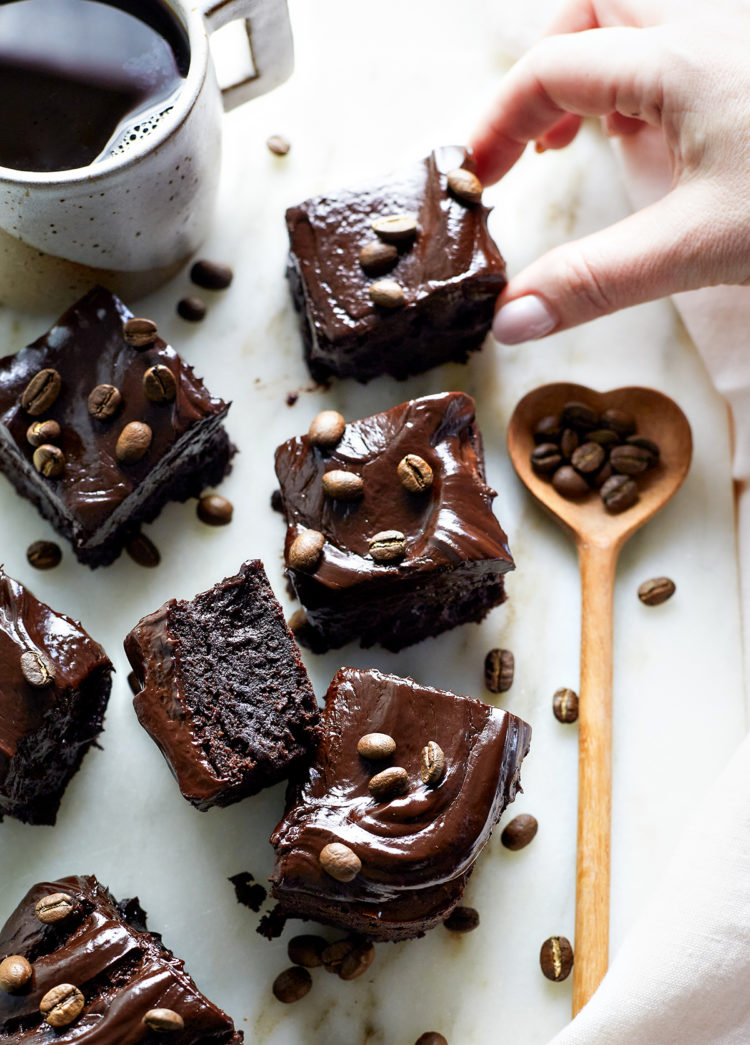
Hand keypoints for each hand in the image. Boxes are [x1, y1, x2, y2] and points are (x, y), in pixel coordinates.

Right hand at [470, 0, 749, 343]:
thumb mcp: (700, 246)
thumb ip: (597, 282)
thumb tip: (512, 320)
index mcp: (679, 59)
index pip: (553, 67)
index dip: (500, 123)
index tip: (481, 182)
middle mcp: (709, 26)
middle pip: (598, 3)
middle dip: (552, 63)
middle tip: (543, 137)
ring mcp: (740, 41)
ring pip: (646, 15)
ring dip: (604, 62)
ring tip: (592, 134)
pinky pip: (689, 43)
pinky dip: (654, 78)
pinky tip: (663, 138)